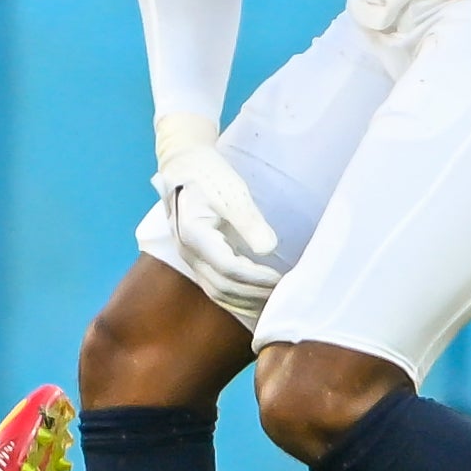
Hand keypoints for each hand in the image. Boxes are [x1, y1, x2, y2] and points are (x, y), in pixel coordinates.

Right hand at [154, 113, 280, 320]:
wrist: (184, 167)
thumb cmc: (210, 176)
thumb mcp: (232, 192)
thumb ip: (249, 221)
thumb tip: (269, 249)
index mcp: (194, 234)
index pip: (228, 268)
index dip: (257, 278)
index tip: (282, 279)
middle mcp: (187, 252)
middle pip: (223, 287)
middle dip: (255, 295)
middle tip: (285, 295)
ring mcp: (190, 259)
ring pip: (218, 293)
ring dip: (247, 303)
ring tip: (274, 303)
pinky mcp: (197, 261)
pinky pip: (215, 289)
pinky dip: (237, 299)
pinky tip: (256, 301)